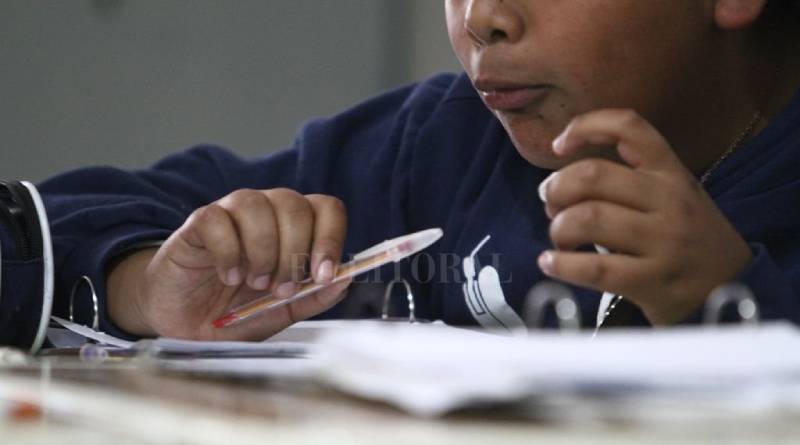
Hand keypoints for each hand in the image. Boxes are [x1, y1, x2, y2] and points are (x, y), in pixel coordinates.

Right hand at [108, 188, 349, 339]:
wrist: (184, 323)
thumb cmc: (234, 312)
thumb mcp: (281, 312)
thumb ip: (313, 297)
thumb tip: (345, 280)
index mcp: (295, 228)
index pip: (326, 209)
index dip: (330, 238)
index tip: (324, 274)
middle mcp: (267, 212)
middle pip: (295, 205)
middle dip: (294, 253)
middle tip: (280, 288)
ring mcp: (231, 213)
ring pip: (257, 206)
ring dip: (262, 251)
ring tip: (253, 283)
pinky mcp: (199, 222)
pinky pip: (218, 219)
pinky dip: (228, 252)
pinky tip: (229, 275)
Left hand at [537, 109, 752, 324]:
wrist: (736, 291)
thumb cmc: (689, 240)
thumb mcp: (674, 197)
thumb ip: (629, 181)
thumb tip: (561, 183)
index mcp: (672, 173)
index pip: (629, 127)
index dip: (586, 126)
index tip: (559, 144)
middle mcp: (669, 201)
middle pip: (593, 176)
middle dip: (557, 188)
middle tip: (550, 204)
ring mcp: (663, 242)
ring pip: (589, 219)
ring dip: (559, 228)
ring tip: (559, 239)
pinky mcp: (653, 281)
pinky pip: (594, 268)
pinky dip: (561, 265)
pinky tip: (550, 264)